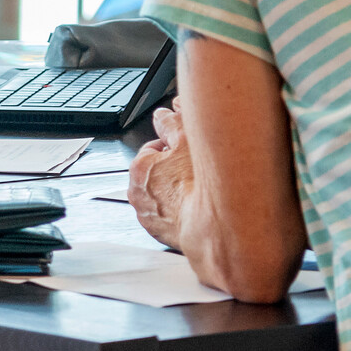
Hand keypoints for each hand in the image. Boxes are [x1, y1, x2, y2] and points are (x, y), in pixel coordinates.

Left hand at [128, 107, 193, 248]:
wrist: (213, 226)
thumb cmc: (199, 184)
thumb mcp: (187, 140)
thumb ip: (172, 123)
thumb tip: (164, 115)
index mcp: (139, 167)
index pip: (153, 148)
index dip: (173, 147)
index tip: (186, 151)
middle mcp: (137, 194)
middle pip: (157, 173)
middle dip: (173, 170)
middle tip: (195, 170)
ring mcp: (148, 217)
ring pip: (162, 196)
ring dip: (176, 191)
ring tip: (197, 190)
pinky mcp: (160, 234)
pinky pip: (169, 217)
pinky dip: (180, 211)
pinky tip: (196, 207)